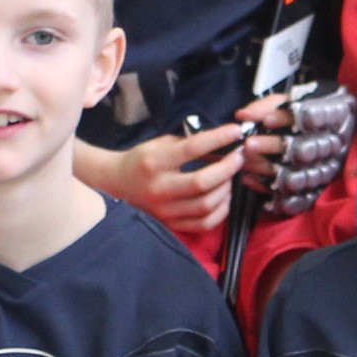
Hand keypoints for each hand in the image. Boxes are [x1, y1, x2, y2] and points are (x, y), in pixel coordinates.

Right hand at [90, 124, 247, 237]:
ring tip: (231, 177)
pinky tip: (224, 198)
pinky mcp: (171, 224)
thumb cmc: (142, 159)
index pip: (192, 148)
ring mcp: (165, 210)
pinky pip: (204, 224)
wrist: (118, 184)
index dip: (218, 139)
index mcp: (155, 162)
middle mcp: (159, 188)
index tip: (235, 132)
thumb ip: (189, 143)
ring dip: (226, 189)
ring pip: (206, 205)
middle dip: (227, 168)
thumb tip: (223, 142)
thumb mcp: (161, 143)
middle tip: (238, 157)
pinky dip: (220, 211)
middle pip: (202, 182)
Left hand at [239, 86, 354, 217]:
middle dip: (273, 147)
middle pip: (303, 150)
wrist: (323, 131)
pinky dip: (272, 194)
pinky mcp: (317, 190)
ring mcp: (327, 170)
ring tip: (246, 163)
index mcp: (335, 115)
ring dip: (268, 169)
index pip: (314, 117)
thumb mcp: (289, 101)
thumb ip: (266, 106)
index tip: (267, 121)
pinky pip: (296, 199)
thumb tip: (243, 117)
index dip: (289, 121)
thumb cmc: (303, 111)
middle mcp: (334, 145)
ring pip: (298, 176)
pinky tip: (251, 181)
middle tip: (248, 144)